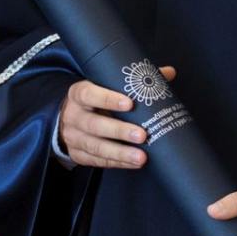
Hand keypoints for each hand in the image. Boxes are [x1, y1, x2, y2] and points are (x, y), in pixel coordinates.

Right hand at [57, 66, 176, 168]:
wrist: (68, 119)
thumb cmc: (93, 101)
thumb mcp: (104, 86)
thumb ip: (133, 80)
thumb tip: (168, 72)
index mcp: (78, 94)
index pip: (88, 94)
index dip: (107, 100)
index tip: (130, 104)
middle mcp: (73, 116)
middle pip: (94, 125)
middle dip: (119, 131)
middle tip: (142, 134)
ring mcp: (74, 137)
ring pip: (96, 147)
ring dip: (120, 153)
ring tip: (141, 157)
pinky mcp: (77, 155)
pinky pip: (97, 161)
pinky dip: (117, 163)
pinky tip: (133, 163)